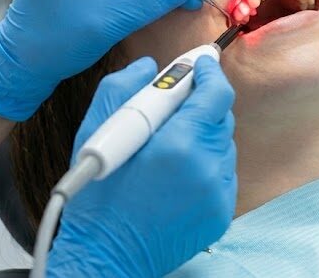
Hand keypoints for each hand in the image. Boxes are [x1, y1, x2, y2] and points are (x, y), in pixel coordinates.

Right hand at [48, 56, 236, 277]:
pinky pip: (222, 173)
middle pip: (220, 116)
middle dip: (200, 103)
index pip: (215, 93)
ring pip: (222, 144)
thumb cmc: (97, 198)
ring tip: (166, 146)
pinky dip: (204, 164)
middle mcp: (207, 169)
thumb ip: (123, 87)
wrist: (106, 257)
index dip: (208, 71)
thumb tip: (148, 66)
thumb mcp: (96, 133)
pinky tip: (175, 172)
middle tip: (172, 105)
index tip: (201, 62)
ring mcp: (218, 194)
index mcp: (178, 145)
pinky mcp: (221, 213)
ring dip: (201, 134)